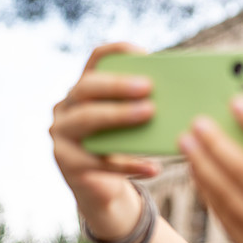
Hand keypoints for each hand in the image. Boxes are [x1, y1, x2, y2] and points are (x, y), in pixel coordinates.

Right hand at [50, 42, 157, 236]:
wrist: (102, 191)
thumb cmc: (123, 150)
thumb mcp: (131, 126)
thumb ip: (143, 108)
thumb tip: (181, 96)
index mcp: (84, 91)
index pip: (95, 61)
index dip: (116, 51)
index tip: (143, 52)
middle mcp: (65, 107)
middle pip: (86, 87)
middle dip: (117, 84)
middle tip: (148, 86)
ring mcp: (62, 135)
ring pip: (86, 119)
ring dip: (119, 114)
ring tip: (150, 113)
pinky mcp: (68, 164)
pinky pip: (100, 162)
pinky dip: (130, 164)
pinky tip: (155, 168)